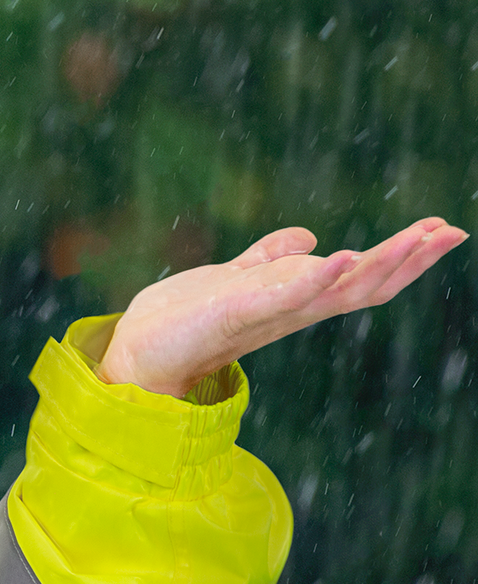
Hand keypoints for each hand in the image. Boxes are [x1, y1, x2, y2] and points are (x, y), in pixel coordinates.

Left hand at [96, 218, 468, 398]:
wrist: (137, 352)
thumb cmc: (184, 321)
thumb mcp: (236, 278)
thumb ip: (268, 258)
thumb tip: (307, 236)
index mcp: (295, 301)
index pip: (358, 278)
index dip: (400, 258)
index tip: (442, 230)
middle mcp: (289, 312)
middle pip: (362, 287)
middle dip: (408, 260)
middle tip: (452, 232)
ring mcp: (266, 315)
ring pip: (334, 291)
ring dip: (376, 265)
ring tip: (416, 239)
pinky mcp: (235, 313)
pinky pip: (283, 296)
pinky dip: (313, 278)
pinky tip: (340, 256)